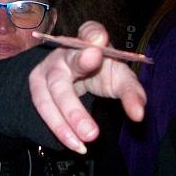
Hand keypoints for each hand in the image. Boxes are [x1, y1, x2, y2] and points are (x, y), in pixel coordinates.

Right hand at [28, 21, 145, 153]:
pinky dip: (59, 128)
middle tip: (92, 105)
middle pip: (68, 63)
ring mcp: (47, 69)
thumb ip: (132, 93)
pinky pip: (43, 108)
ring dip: (68, 117)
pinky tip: (75, 144)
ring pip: (52, 92)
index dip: (93, 35)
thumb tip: (138, 115)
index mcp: (89, 41)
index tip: (100, 42)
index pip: (90, 31)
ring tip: (88, 138)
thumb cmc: (101, 73)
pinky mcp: (37, 87)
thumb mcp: (120, 79)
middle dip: (78, 83)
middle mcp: (64, 51)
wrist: (75, 77)